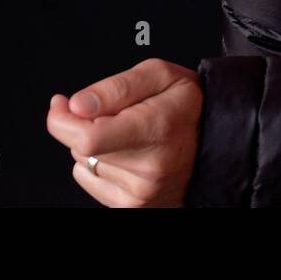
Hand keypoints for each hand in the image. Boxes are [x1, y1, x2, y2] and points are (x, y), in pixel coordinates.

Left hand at [45, 58, 202, 207]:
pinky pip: (89, 179)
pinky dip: (98, 164)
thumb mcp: (160, 74)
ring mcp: (142, 192)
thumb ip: (116, 87)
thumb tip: (76, 106)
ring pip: (83, 161)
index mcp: (156, 128)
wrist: (217, 140)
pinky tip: (126, 153)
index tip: (63, 103)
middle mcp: (150, 166)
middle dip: (82, 125)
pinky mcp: (134, 205)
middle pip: (80, 147)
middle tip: (110, 112)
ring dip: (94, 145)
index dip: (63, 119)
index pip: (87, 136)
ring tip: (129, 134)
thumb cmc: (186, 104)